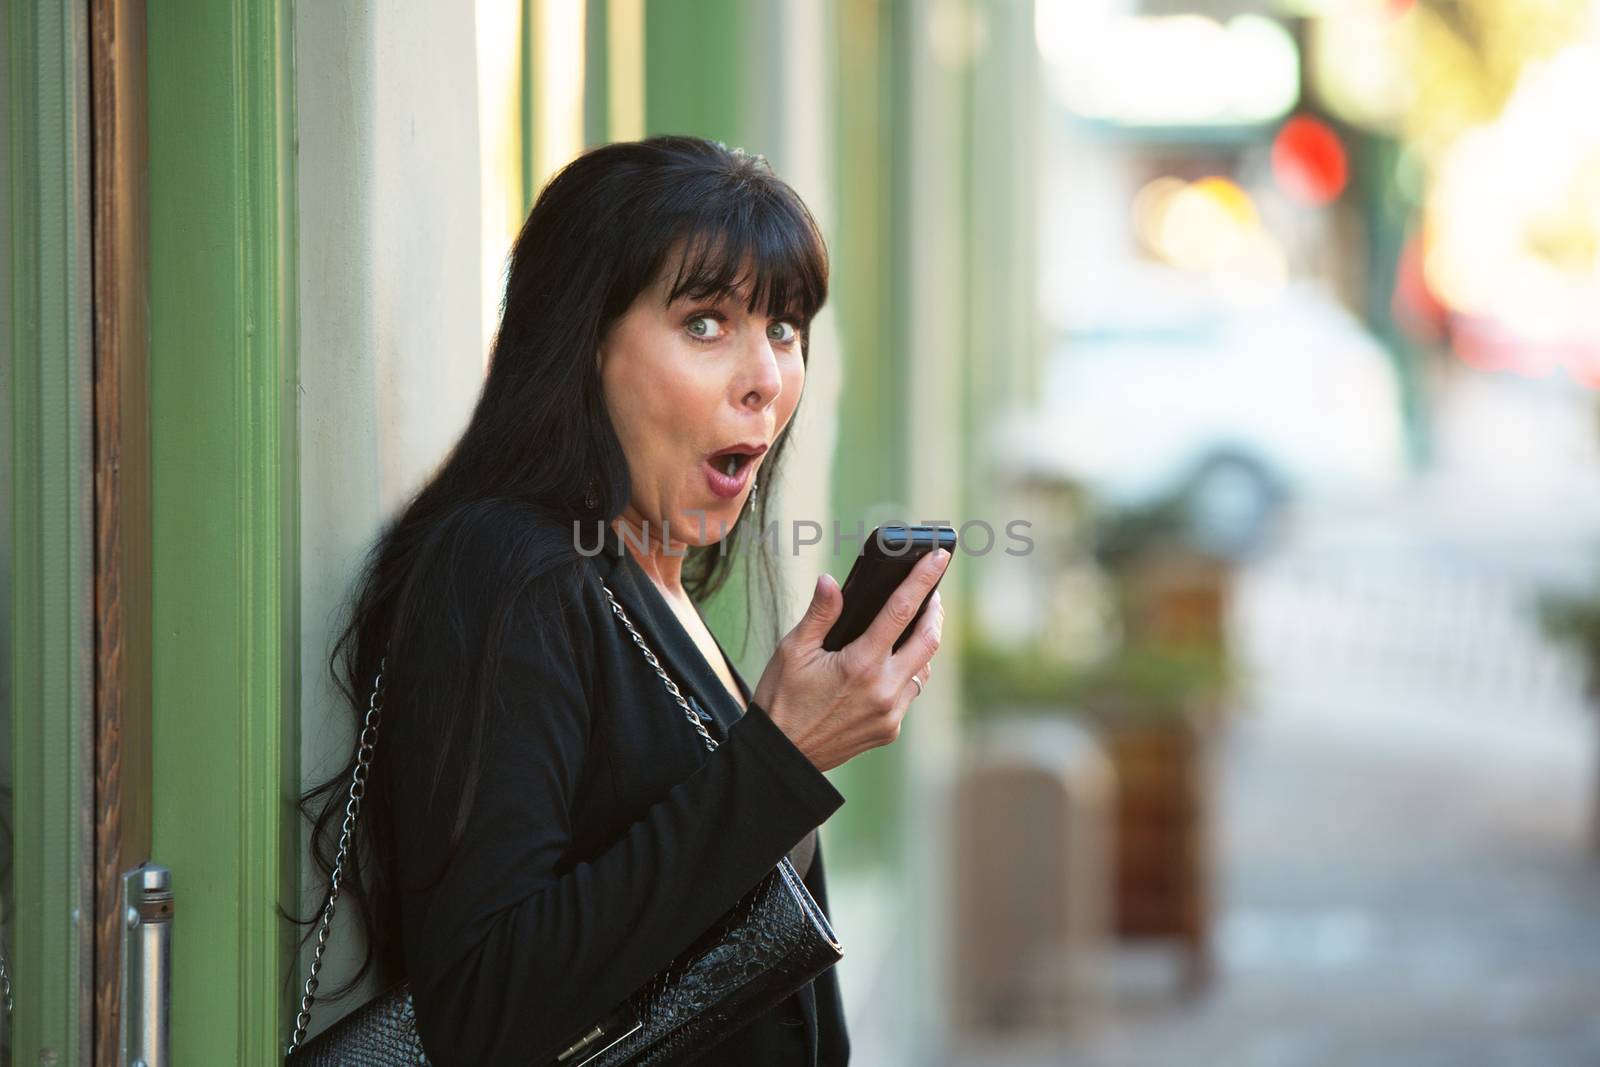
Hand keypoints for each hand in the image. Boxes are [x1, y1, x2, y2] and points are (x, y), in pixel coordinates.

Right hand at [750, 548, 949, 771]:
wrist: (782, 756)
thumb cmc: (782, 699)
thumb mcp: (793, 650)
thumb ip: (819, 614)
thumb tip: (831, 581)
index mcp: (860, 664)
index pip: (901, 611)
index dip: (923, 580)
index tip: (938, 557)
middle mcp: (883, 689)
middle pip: (929, 640)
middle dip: (934, 612)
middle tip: (932, 593)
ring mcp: (891, 713)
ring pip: (923, 669)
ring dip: (923, 644)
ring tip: (916, 624)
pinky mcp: (890, 729)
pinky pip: (910, 693)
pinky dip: (907, 673)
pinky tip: (895, 662)